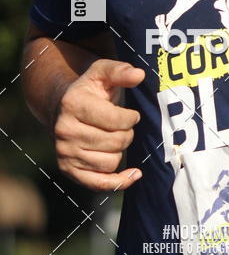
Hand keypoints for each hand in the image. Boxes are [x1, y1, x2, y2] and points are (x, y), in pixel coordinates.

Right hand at [53, 59, 144, 190]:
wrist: (63, 108)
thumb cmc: (90, 90)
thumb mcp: (102, 72)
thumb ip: (121, 71)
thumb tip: (139, 75)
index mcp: (73, 104)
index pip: (116, 120)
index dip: (131, 118)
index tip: (131, 114)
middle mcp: (64, 130)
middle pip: (116, 142)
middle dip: (127, 134)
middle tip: (122, 126)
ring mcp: (64, 152)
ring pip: (111, 162)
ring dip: (120, 151)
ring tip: (113, 137)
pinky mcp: (68, 170)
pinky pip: (99, 184)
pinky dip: (119, 181)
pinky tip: (134, 173)